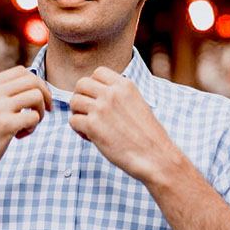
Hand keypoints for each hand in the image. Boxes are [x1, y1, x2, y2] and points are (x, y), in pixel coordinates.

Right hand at [0, 65, 51, 188]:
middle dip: (45, 96)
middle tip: (42, 113)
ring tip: (27, 126)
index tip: (38, 100)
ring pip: (36, 96)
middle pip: (33, 81)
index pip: (22, 71)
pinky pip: (34, 117)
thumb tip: (34, 85)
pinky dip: (32, 128)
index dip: (37, 84)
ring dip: (40, 112)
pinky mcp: (4, 125)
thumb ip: (3, 93)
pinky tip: (19, 136)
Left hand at [69, 66, 178, 182]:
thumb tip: (97, 94)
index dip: (94, 85)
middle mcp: (112, 93)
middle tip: (89, 112)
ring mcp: (101, 108)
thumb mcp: (138, 104)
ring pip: (74, 101)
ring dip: (78, 114)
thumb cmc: (147, 135)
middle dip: (81, 97)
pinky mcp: (92, 126)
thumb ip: (119, 96)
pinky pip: (73, 121)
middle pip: (81, 84)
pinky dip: (78, 130)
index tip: (98, 99)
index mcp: (125, 85)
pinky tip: (91, 137)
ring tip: (90, 126)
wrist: (155, 156)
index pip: (98, 72)